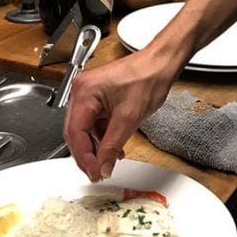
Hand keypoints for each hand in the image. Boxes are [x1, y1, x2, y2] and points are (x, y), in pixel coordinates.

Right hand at [63, 48, 177, 181]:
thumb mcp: (129, 118)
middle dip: (86, 155)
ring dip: (95, 147)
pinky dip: (102, 137)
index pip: (75, 132)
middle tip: (97, 172)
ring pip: (84, 130)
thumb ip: (113, 145)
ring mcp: (89, 94)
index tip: (94, 172)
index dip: (84, 156)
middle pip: (75, 132)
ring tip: (107, 163)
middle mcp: (82, 91)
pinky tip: (113, 148)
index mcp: (85, 92)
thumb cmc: (147, 78)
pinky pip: (94, 123)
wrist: (160, 64)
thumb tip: (104, 166)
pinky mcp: (98, 99)